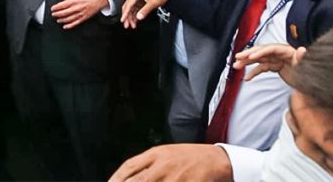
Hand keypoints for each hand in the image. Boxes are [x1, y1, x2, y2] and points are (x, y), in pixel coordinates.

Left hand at [50, 0, 108, 29]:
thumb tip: (62, 4)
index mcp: (75, 1)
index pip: (62, 5)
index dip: (56, 8)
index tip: (52, 9)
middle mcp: (77, 8)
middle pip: (64, 13)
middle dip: (57, 14)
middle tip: (53, 14)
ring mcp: (80, 14)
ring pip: (68, 19)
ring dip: (61, 20)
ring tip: (58, 20)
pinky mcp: (84, 18)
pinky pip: (75, 23)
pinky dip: (69, 26)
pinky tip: (65, 26)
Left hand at [109, 144, 231, 181]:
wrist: (216, 159)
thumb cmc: (188, 158)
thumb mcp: (165, 154)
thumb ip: (147, 165)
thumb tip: (128, 177)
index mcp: (156, 154)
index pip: (129, 167)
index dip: (116, 178)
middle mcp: (163, 165)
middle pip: (138, 180)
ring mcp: (175, 177)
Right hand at [120, 0, 176, 28]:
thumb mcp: (153, 2)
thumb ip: (145, 10)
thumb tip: (139, 17)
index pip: (128, 5)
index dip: (125, 13)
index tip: (123, 20)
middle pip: (128, 7)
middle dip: (127, 17)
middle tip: (127, 25)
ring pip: (132, 8)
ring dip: (131, 16)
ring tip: (132, 25)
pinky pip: (136, 8)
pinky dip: (135, 14)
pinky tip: (136, 20)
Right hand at [233, 43, 305, 85]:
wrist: (314, 81)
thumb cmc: (311, 71)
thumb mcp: (307, 66)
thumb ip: (303, 58)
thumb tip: (303, 50)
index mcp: (287, 51)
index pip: (270, 49)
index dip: (260, 52)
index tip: (251, 56)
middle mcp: (280, 53)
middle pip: (261, 52)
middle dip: (249, 54)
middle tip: (238, 57)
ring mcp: (277, 60)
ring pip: (259, 59)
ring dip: (247, 62)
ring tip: (236, 66)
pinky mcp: (275, 66)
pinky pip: (262, 68)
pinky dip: (254, 72)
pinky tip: (247, 77)